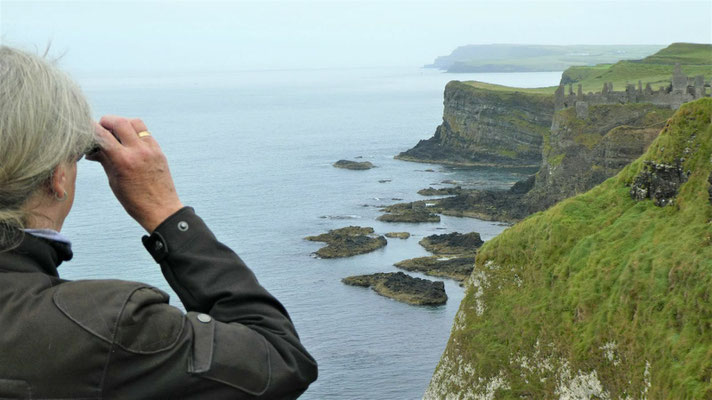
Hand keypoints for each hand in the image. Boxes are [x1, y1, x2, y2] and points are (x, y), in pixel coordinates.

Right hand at [87, 115, 183, 232]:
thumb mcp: (114, 181)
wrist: (161, 209)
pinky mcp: (159, 151)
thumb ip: (104, 160)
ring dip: (122, 123)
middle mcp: (139, 151)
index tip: (85, 130)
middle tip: (100, 129)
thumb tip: (92, 150)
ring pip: (135, 122)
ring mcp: (151, 149)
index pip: (103, 135)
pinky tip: (128, 142)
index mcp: (124, 160)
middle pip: (120, 122)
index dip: (90, 129)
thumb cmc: (134, 200)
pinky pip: (145, 132)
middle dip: (106, 121)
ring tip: (115, 133)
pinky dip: (134, 132)